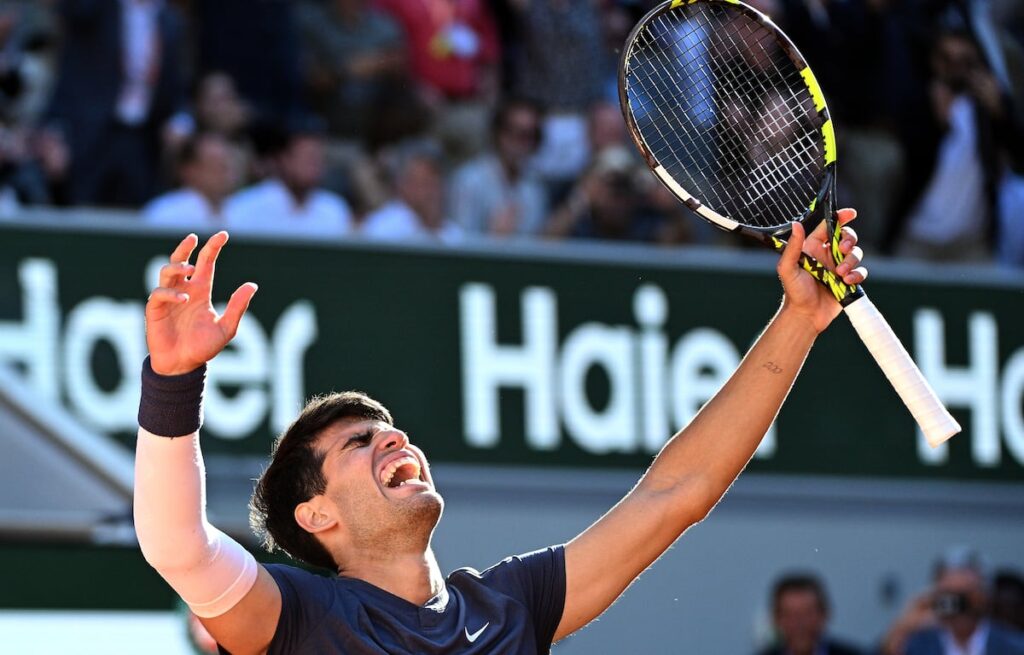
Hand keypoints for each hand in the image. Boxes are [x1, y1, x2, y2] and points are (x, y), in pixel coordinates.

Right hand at [145, 232, 257, 375]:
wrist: (183, 366)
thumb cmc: (203, 347)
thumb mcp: (226, 328)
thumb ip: (237, 307)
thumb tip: (252, 285)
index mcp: (201, 291)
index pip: (206, 263)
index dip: (213, 248)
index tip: (223, 234)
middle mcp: (184, 290)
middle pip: (181, 260)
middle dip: (185, 247)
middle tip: (193, 238)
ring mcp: (168, 299)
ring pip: (167, 272)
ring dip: (177, 267)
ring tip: (191, 269)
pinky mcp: (155, 310)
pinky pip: (158, 294)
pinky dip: (170, 293)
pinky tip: (183, 298)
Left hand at [777, 208, 866, 332]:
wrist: (806, 315)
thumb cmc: (794, 291)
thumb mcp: (788, 268)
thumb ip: (793, 246)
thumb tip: (796, 224)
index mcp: (813, 248)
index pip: (829, 226)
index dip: (841, 217)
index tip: (851, 213)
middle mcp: (828, 255)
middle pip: (847, 237)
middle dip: (849, 240)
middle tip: (843, 249)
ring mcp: (839, 267)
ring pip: (856, 254)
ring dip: (851, 261)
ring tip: (840, 274)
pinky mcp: (848, 280)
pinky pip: (861, 271)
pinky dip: (857, 275)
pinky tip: (847, 281)